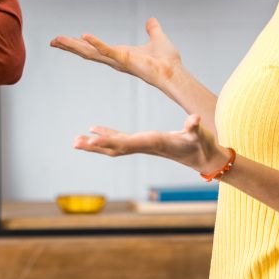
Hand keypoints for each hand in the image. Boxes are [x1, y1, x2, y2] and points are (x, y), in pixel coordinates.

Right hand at [51, 18, 181, 89]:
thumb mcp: (157, 39)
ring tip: (57, 40)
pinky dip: (96, 43)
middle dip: (69, 47)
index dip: (80, 45)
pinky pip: (107, 50)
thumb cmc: (167, 61)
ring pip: (91, 53)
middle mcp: (115, 59)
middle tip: (53, 41)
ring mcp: (118, 60)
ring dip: (74, 45)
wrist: (174, 72)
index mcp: (119, 54)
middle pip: (87, 52)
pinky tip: (84, 35)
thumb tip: (151, 21)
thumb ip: (152, 30)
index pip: (95, 49)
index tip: (66, 40)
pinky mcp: (125, 59)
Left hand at [73, 114, 229, 175]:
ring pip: (113, 146)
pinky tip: (92, 130)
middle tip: (75, 143)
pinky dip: (105, 135)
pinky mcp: (143, 142)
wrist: (204, 159)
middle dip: (94, 146)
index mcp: (153, 142)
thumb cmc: (202, 146)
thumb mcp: (200, 135)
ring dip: (94, 144)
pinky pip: (119, 140)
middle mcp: (143, 146)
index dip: (109, 141)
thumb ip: (195, 128)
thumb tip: (195, 119)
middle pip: (113, 148)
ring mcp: (142, 146)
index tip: (91, 141)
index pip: (126, 143)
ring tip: (75, 141)